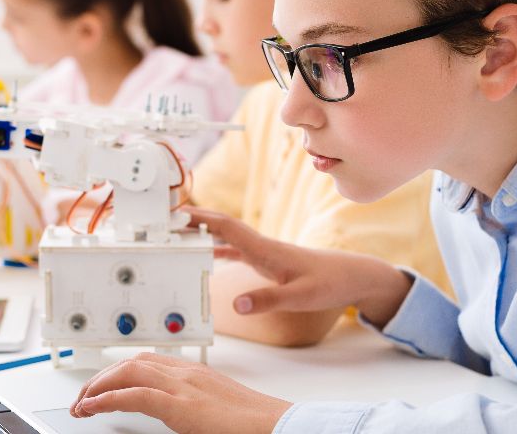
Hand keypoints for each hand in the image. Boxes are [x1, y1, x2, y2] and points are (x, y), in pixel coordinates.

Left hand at [71, 352, 290, 433]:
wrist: (279, 427)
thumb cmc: (256, 425)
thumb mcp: (218, 410)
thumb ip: (196, 408)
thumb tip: (180, 419)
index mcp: (196, 374)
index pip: (148, 361)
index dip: (119, 371)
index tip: (102, 386)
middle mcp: (187, 374)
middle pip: (132, 362)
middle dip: (102, 377)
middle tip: (84, 397)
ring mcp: (183, 387)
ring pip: (128, 372)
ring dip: (98, 386)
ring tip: (81, 403)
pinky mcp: (181, 405)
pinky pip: (134, 395)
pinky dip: (107, 398)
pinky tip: (92, 408)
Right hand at [190, 207, 411, 326]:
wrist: (353, 276)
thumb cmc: (331, 283)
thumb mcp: (300, 297)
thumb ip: (268, 300)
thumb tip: (238, 304)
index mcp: (265, 249)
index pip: (226, 227)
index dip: (200, 218)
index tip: (175, 213)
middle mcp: (262, 246)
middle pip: (220, 226)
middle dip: (192, 220)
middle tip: (163, 218)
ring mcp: (264, 251)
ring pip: (226, 236)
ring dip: (202, 232)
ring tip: (176, 233)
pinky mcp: (269, 260)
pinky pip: (236, 249)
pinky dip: (217, 248)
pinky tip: (206, 254)